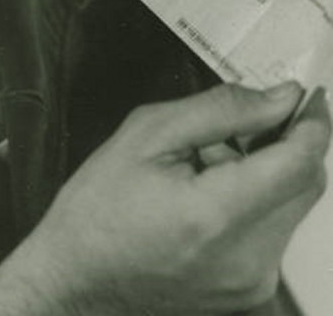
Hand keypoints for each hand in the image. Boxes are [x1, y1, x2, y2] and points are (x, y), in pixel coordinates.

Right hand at [0, 82, 329, 315]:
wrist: (75, 280)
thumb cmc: (98, 209)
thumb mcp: (147, 134)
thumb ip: (221, 109)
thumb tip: (279, 98)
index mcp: (216, 215)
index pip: (299, 162)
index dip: (312, 120)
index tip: (307, 93)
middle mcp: (247, 259)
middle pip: (306, 184)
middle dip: (288, 141)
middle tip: (247, 116)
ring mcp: (252, 282)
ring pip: (292, 205)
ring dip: (268, 170)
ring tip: (208, 161)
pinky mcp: (250, 291)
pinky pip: (275, 231)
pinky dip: (256, 199)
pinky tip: (209, 191)